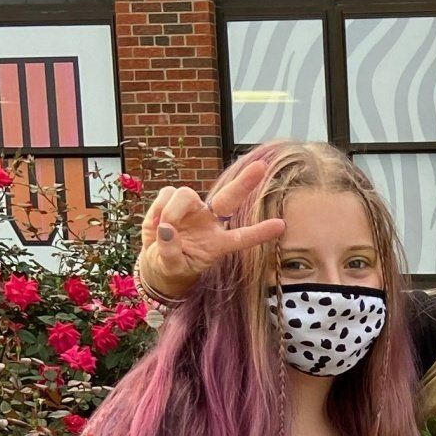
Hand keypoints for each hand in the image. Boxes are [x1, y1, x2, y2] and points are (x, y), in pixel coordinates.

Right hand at [137, 151, 286, 301]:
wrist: (154, 260)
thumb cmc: (171, 267)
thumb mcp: (171, 268)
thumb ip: (170, 253)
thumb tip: (167, 229)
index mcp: (217, 244)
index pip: (242, 237)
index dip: (260, 232)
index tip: (281, 225)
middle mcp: (209, 222)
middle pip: (230, 199)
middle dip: (244, 183)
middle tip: (261, 167)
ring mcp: (193, 209)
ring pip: (185, 194)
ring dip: (172, 211)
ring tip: (164, 229)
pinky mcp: (173, 199)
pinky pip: (167, 193)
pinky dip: (158, 207)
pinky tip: (157, 222)